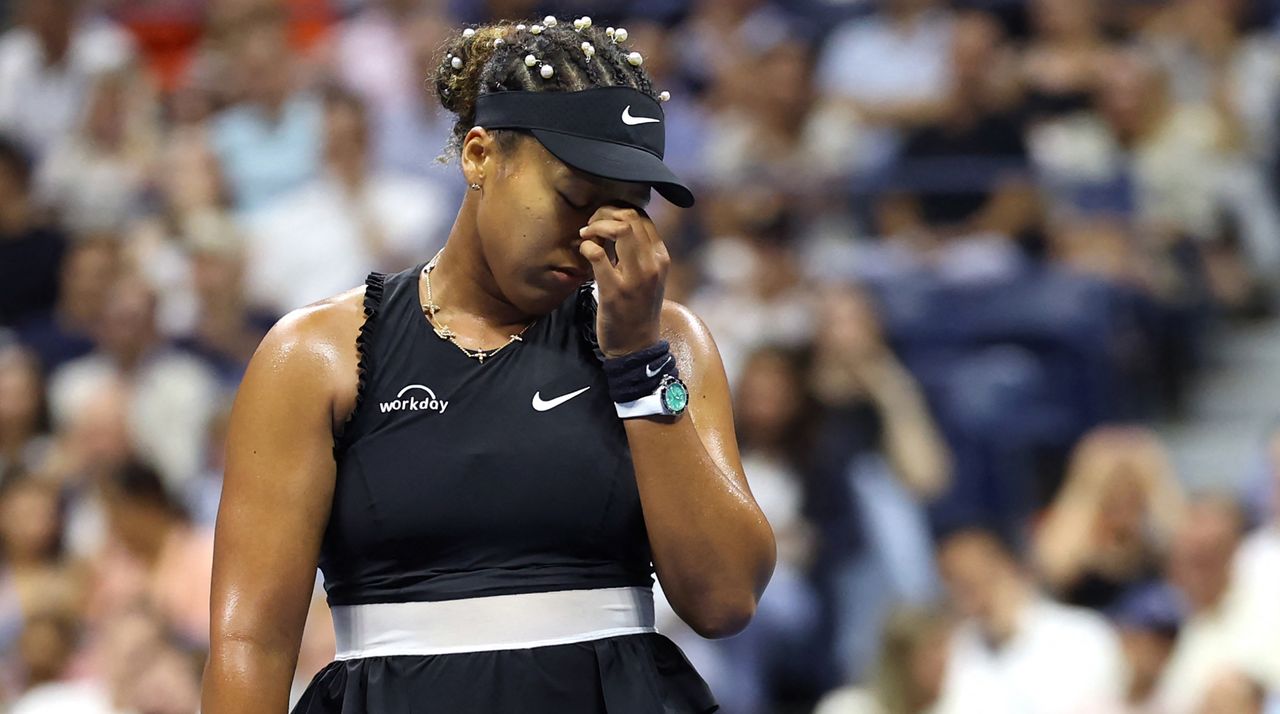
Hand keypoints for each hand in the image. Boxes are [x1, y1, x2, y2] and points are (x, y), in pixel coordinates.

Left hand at [578, 206, 669, 357]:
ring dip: (596, 225)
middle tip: (590, 226)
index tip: (602, 221)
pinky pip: (598, 255)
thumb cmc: (637, 309)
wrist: (636, 347)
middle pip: (630, 216)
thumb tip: (617, 224)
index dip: (617, 211)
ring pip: (619, 229)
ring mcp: (635, 278)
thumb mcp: (648, 276)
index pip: (642, 216)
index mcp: (661, 257)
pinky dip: (587, 246)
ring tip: (586, 235)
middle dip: (604, 213)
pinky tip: (584, 252)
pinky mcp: (615, 292)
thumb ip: (638, 252)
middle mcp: (652, 264)